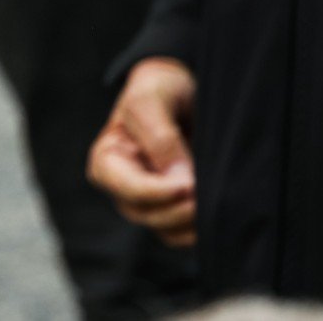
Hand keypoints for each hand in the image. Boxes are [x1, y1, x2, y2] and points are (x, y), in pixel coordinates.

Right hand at [87, 56, 197, 246]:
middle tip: (205, 194)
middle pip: (146, 214)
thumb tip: (178, 179)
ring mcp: (147, 202)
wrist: (180, 92)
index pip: (128, 188)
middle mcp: (123, 188)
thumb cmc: (158, 90)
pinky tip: (215, 212)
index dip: (156, 191)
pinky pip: (181, 233)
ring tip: (213, 202)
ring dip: (190, 222)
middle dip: (177, 209)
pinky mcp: (170, 209)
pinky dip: (198, 229)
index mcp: (107, 161)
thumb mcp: (151, 100)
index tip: (187, 185)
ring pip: (165, 229)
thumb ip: (159, 135)